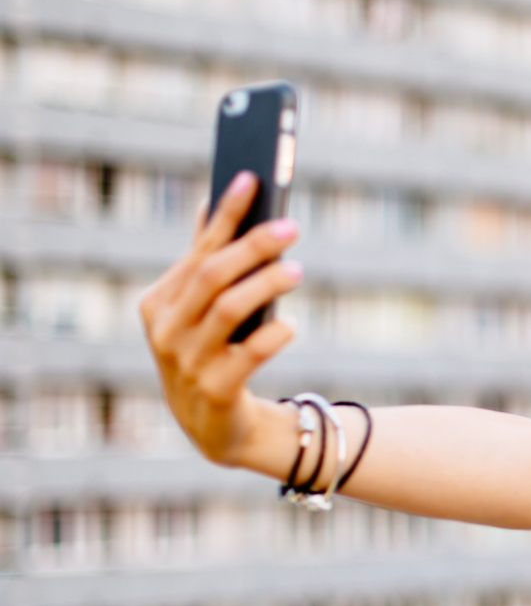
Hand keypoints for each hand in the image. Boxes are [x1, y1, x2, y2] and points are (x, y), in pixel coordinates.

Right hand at [139, 172, 302, 467]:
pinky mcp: (214, 391)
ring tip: (296, 269)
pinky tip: (290, 326)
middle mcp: (165, 330)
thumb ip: (204, 261)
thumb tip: (209, 203)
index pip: (199, 250)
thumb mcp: (202, 309)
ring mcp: (186, 363)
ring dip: (266, 284)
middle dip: (253, 246)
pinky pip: (248, 354)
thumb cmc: (213, 354)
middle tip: (290, 227)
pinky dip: (274, 335)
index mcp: (159, 303)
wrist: (215, 427)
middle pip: (213, 275)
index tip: (251, 178)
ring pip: (230, 309)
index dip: (226, 213)